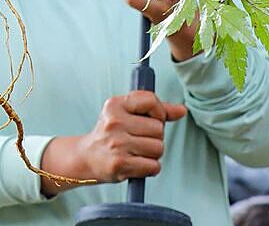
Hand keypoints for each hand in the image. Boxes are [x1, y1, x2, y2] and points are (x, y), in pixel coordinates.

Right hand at [41, 91, 186, 193]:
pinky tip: (136, 163)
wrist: (87, 157)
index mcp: (114, 105)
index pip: (150, 100)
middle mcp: (114, 122)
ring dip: (152, 153)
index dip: (159, 111)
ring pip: (158, 148)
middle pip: (158, 129)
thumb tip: (181, 110)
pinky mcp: (120, 164)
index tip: (153, 118)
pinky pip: (154, 166)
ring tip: (136, 152)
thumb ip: (155, 110)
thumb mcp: (125, 113)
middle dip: (155, 137)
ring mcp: (117, 143)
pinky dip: (149, 167)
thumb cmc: (110, 134)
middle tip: (138, 139)